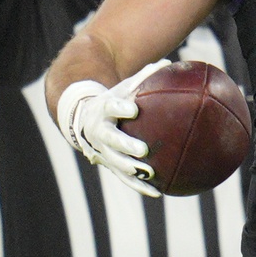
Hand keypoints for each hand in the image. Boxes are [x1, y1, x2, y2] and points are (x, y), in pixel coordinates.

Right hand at [54, 61, 171, 196]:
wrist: (84, 118)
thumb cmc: (114, 99)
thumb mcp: (125, 86)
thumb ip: (145, 76)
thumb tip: (171, 63)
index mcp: (103, 109)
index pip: (110, 107)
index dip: (119, 108)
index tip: (133, 108)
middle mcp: (99, 131)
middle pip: (110, 140)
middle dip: (124, 145)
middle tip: (142, 149)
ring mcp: (102, 150)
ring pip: (114, 162)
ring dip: (131, 169)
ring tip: (149, 173)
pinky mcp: (108, 164)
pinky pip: (124, 178)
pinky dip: (139, 186)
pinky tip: (158, 193)